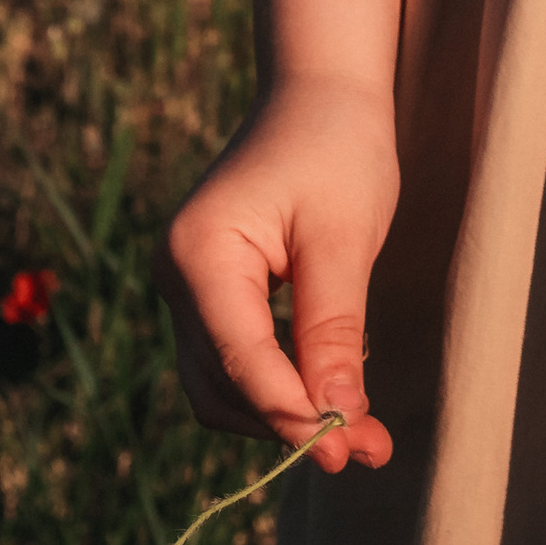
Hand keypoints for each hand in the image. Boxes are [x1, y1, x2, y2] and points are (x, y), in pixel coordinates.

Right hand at [156, 76, 399, 472]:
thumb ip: (332, 330)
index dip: (291, 412)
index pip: (240, 358)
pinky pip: (236, 359)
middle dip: (293, 423)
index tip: (345, 451)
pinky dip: (283, 385)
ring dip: (288, 414)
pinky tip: (337, 397)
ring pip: (225, 385)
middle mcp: (175, 273)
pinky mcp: (209, 293)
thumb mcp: (345, 238)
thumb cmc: (337, 149)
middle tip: (369, 451)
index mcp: (199, 251)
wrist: (319, 93)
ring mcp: (185, 286)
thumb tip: (335, 419)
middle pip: (224, 385)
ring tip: (364, 438)